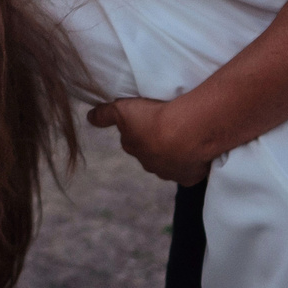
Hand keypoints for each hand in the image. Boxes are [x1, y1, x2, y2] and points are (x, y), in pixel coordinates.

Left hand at [85, 95, 209, 185]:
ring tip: (185, 136)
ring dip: (174, 153)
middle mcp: (148, 163)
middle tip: (167, 127)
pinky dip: (192, 163)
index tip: (147, 121)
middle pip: (150, 153)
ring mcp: (169, 173)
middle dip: (155, 144)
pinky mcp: (188, 177)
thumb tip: (90, 117)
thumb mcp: (122, 109)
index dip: (138, 130)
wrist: (185, 134)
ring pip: (169, 163)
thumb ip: (105, 115)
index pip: (131, 140)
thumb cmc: (153, 118)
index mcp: (133, 147)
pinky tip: (197, 151)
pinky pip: (189, 171)